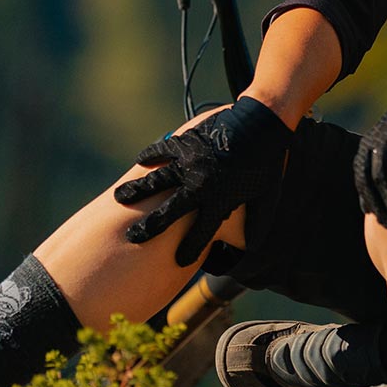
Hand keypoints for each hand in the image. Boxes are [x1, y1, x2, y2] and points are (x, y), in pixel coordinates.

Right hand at [115, 96, 294, 266]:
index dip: (190, 251)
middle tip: (133, 236)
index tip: (179, 261)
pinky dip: (149, 156)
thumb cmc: (267, 164)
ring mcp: (189, 164)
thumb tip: (252, 249)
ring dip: (136, 190)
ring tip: (120, 198)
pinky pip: (162, 151)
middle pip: (168, 213)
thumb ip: (256, 225)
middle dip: (149, 227)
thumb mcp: (266, 197)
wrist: (262, 125)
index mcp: (219, 202)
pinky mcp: (185, 143)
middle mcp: (199, 186)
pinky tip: (140, 162)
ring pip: (155, 181)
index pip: (201, 235)